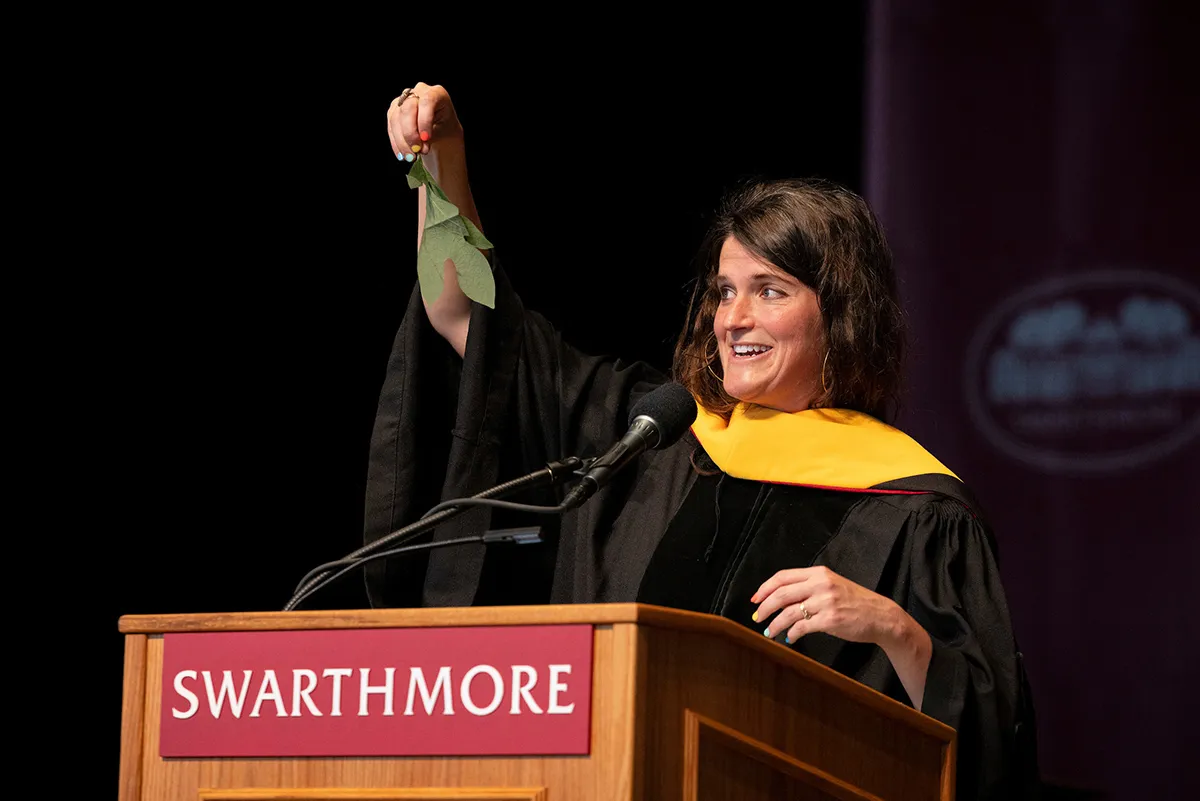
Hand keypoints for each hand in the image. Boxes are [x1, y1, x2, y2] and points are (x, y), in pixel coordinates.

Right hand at [387, 82, 464, 162]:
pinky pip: (391, 127)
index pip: (427, 101)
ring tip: (411, 157)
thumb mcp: (445, 131)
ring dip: (402, 141)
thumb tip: (420, 146)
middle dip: (410, 133)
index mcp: (437, 93)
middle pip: (408, 109)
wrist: (440, 131)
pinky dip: (396, 143)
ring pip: (396, 118)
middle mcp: (419, 92)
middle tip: (417, 151)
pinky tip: (402, 155)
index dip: (424, 120)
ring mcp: (404, 100)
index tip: (426, 138)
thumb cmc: (445, 129)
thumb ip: (432, 135)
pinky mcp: (394, 111)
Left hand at [751, 566, 905, 646]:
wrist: (880, 616)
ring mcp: (826, 602)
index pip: (782, 576)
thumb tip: (780, 598)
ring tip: (769, 632)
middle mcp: (821, 584)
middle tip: (757, 618)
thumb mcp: (832, 584)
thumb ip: (809, 586)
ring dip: (774, 624)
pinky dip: (791, 634)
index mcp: (819, 573)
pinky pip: (802, 627)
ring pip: (788, 612)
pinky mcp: (830, 620)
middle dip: (764, 608)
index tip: (755, 599)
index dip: (765, 588)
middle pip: (781, 594)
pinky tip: (789, 638)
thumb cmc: (854, 602)